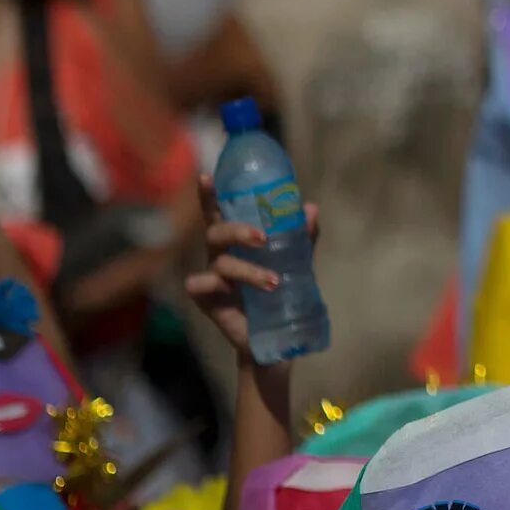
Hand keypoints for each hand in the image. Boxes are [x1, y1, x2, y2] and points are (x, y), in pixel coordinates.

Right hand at [182, 175, 318, 364]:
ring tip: (275, 282)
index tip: (206, 175)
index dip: (210, 195)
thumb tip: (310, 209)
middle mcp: (220, 254)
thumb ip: (301, 237)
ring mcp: (212, 277)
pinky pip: (199, 285)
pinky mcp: (207, 300)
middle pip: (216, 231)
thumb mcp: (296, 261)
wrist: (278, 335)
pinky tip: (229, 291)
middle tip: (263, 238)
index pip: (221, 213)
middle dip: (238, 230)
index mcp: (237, 241)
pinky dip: (213, 284)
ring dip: (248, 270)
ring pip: (220, 262)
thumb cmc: (282, 290)